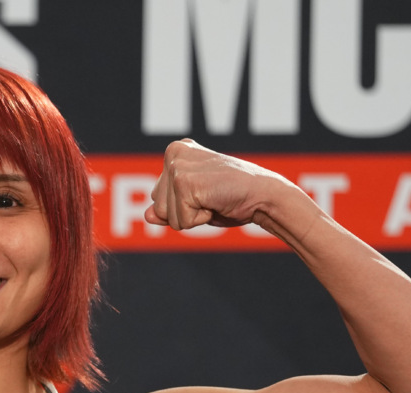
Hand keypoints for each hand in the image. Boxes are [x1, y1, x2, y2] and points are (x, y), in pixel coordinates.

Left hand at [144, 140, 287, 231]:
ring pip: (166, 216)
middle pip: (158, 206)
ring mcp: (177, 166)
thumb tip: (147, 216)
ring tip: (213, 198)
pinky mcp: (184, 182)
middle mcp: (173, 153)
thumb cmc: (232, 197)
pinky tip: (215, 202)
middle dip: (184, 211)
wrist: (262, 195)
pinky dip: (199, 219)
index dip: (183, 206)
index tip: (206, 193)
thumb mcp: (194, 203)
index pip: (158, 198)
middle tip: (211, 196)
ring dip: (192, 216)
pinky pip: (180, 221)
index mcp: (175, 152)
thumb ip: (168, 208)